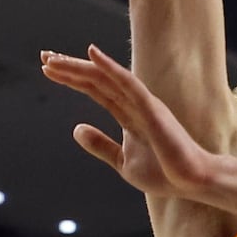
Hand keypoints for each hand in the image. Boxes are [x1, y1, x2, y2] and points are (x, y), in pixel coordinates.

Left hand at [40, 44, 225, 203]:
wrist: (192, 182)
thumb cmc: (164, 174)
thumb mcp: (123, 162)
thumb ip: (101, 145)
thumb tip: (77, 129)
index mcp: (127, 113)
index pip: (95, 89)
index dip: (72, 78)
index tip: (48, 69)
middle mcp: (134, 102)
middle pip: (96, 79)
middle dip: (69, 67)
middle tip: (44, 56)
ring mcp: (143, 103)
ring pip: (106, 77)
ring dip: (79, 66)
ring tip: (53, 59)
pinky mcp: (152, 108)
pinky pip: (128, 82)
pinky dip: (109, 66)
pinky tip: (91, 54)